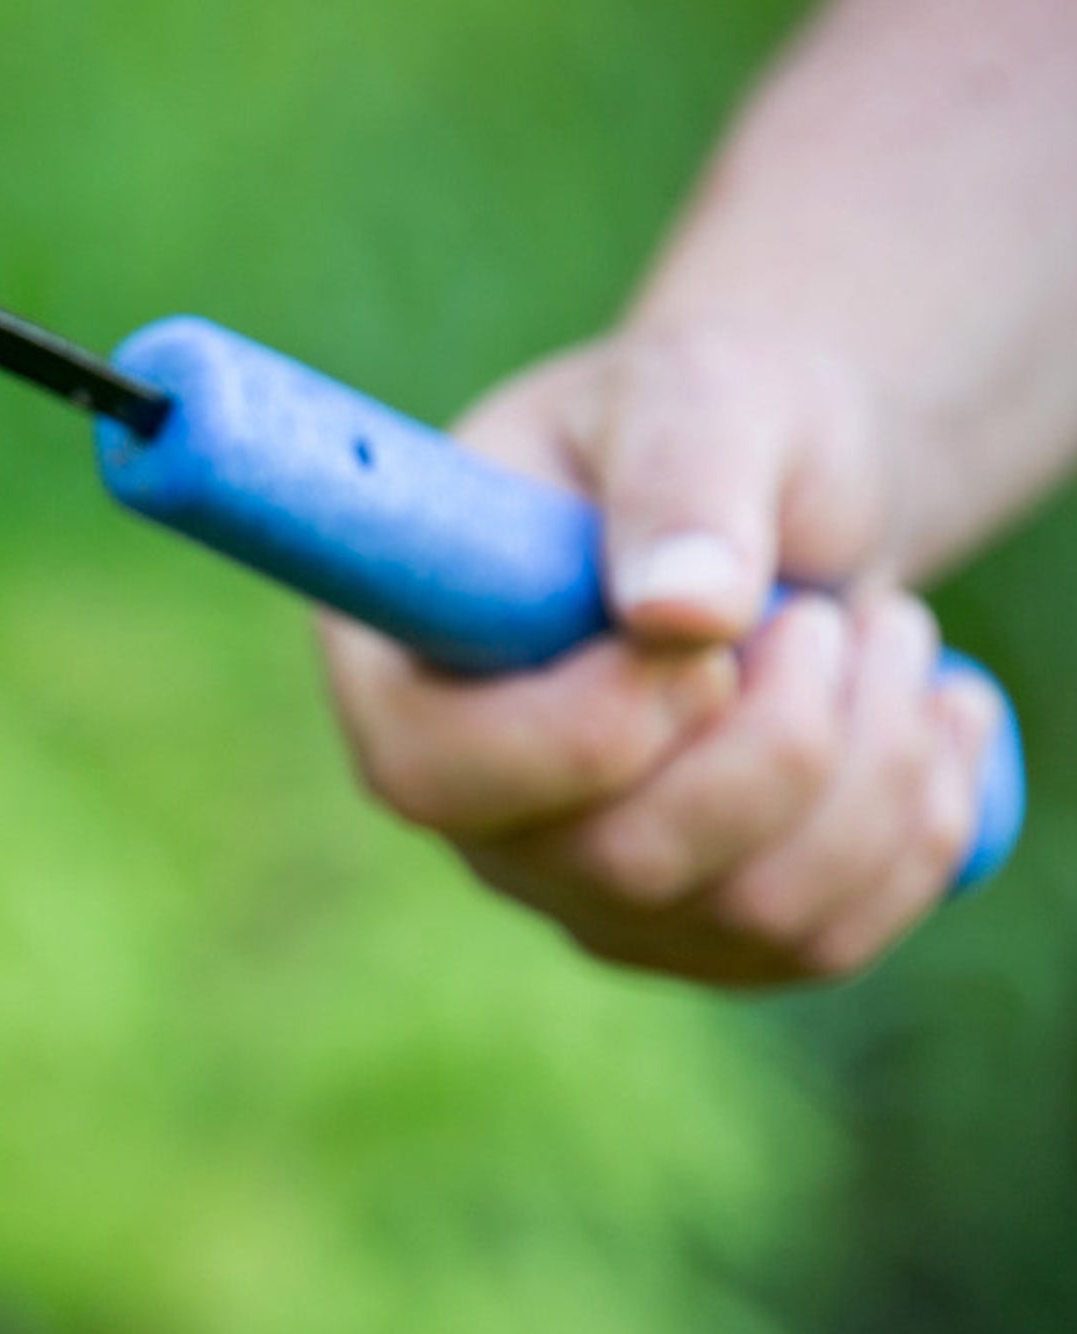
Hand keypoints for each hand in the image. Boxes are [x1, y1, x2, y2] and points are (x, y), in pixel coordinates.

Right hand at [320, 325, 1002, 984]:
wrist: (786, 503)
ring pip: (747, 912)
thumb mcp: (695, 391)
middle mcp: (478, 807)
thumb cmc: (709, 433)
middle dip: (785, 735)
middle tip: (836, 614)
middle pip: (618, 865)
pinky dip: (918, 820)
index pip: (433, 773)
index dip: (584, 728)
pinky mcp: (696, 936)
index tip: (708, 635)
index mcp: (407, 668)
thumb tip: (682, 608)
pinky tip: (926, 717)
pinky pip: (824, 942)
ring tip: (885, 634)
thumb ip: (678, 475)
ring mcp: (584, 889)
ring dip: (874, 761)